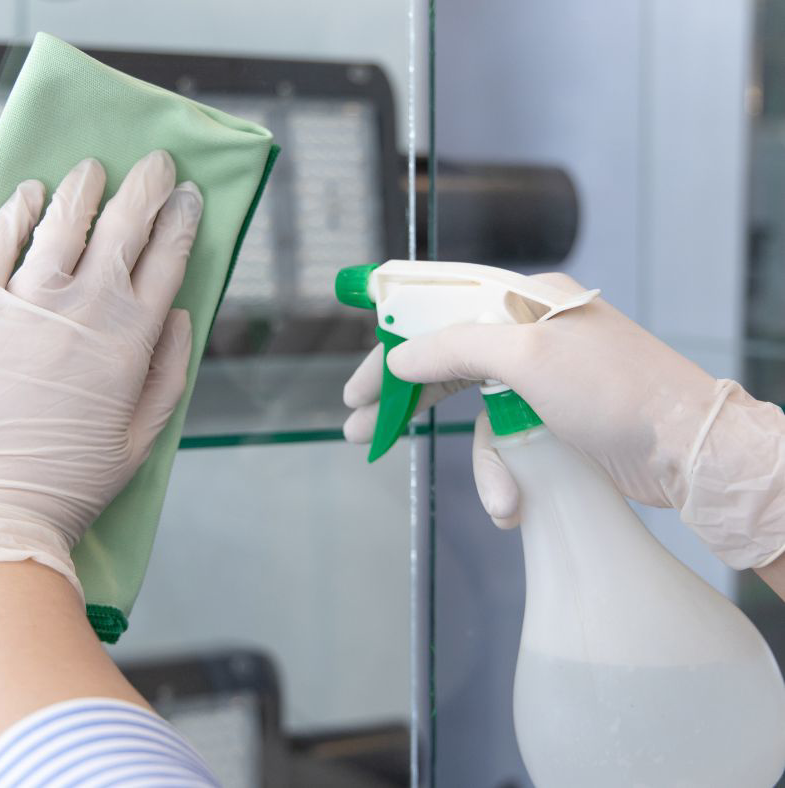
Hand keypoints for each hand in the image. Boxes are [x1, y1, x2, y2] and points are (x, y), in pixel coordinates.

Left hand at [0, 151, 202, 640]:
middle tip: (159, 165)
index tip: (191, 196)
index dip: (183, 220)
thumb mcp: (143, 438)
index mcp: (131, 339)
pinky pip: (0, 240)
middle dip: (148, 187)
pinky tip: (32, 194)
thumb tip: (180, 314)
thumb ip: (169, 372)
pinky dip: (20, 210)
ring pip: (64, 219)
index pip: (167, 259)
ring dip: (86, 187)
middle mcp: (84, 307)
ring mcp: (26, 301)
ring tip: (95, 169)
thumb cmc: (71, 480)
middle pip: (124, 225)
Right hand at [344, 273, 784, 569]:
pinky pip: (509, 442)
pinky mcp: (554, 418)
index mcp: (523, 302)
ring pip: (479, 416)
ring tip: (500, 499)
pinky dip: (510, 473)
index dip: (391, 345)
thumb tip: (401, 357)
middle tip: (356, 426)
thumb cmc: (615, 391)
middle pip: (446, 362)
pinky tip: (519, 504)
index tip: (357, 383)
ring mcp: (542, 379)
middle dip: (405, 400)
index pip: (438, 313)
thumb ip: (455, 349)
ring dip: (485, 462)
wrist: (691, 450)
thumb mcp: (528, 358)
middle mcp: (529, 335)